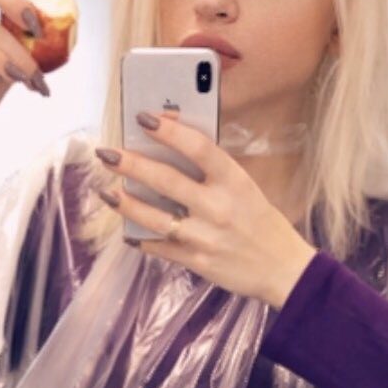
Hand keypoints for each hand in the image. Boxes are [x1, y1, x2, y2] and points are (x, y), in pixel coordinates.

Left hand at [95, 111, 317, 309]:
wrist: (281, 269)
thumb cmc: (261, 223)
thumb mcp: (245, 188)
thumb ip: (212, 170)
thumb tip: (173, 144)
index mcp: (234, 180)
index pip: (198, 147)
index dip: (168, 130)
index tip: (143, 118)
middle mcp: (218, 207)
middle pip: (166, 180)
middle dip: (131, 164)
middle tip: (106, 154)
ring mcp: (204, 236)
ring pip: (154, 217)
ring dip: (125, 203)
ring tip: (106, 192)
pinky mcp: (196, 261)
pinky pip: (159, 247)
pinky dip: (141, 239)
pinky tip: (128, 231)